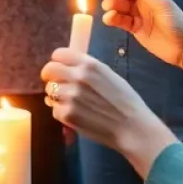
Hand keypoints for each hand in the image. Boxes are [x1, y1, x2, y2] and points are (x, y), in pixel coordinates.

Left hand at [41, 48, 174, 168]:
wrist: (133, 128)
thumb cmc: (126, 101)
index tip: (59, 69)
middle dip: (50, 77)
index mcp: (89, 65)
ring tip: (70, 103)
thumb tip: (67, 68)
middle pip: (49, 70)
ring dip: (56, 96)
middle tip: (56, 84)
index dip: (57, 62)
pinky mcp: (68, 115)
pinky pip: (54, 110)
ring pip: (50, 91)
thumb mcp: (109, 75)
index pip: (58, 54)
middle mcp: (77, 77)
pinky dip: (61, 113)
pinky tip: (74, 115)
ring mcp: (71, 96)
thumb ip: (87, 69)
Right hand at [101, 0, 182, 67]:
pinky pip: (121, 21)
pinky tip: (109, 19)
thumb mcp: (160, 4)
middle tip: (108, 3)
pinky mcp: (134, 29)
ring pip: (120, 8)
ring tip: (109, 12)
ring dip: (112, 8)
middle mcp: (141, 3)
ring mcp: (137, 16)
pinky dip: (113, 19)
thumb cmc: (176, 22)